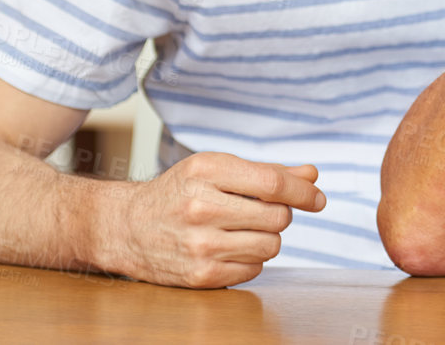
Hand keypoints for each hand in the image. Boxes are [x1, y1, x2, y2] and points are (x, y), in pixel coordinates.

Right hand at [106, 152, 324, 287]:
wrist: (126, 227)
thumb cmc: (178, 192)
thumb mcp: (216, 169)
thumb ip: (266, 173)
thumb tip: (312, 176)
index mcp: (206, 170)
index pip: (273, 184)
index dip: (303, 192)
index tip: (318, 199)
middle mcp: (200, 207)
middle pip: (277, 216)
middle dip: (279, 214)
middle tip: (257, 212)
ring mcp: (199, 244)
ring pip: (271, 246)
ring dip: (267, 238)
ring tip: (243, 230)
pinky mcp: (200, 276)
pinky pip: (254, 269)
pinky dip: (251, 260)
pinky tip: (230, 248)